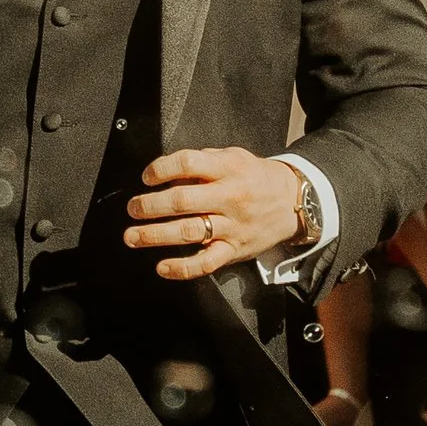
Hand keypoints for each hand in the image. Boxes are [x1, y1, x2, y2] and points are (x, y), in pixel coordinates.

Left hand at [125, 145, 313, 278]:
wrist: (294, 201)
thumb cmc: (255, 177)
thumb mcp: (233, 157)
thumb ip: (202, 162)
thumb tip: (165, 171)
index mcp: (228, 169)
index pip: (188, 164)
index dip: (162, 169)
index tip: (147, 177)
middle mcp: (230, 197)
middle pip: (183, 200)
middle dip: (150, 205)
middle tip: (132, 208)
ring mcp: (233, 226)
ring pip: (190, 232)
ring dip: (156, 235)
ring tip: (132, 236)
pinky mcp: (234, 250)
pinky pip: (207, 263)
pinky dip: (183, 268)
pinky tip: (163, 267)